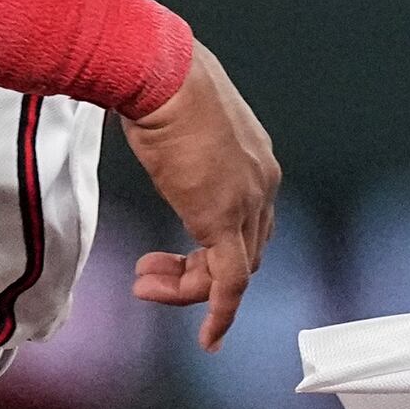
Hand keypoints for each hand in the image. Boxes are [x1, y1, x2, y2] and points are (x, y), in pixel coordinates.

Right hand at [122, 40, 280, 349]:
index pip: (247, 220)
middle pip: (245, 248)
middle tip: (153, 275)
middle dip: (201, 272)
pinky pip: (229, 282)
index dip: (218, 248)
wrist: (161, 73)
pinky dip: (220, 312)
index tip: (186, 260)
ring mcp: (248, 201)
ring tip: (147, 283)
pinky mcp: (224, 218)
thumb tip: (152, 124)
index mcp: (255, 158)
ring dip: (192, 289)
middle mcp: (262, 181)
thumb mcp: (175, 118)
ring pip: (234, 269)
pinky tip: (208, 335)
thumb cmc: (161, 81)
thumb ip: (176, 140)